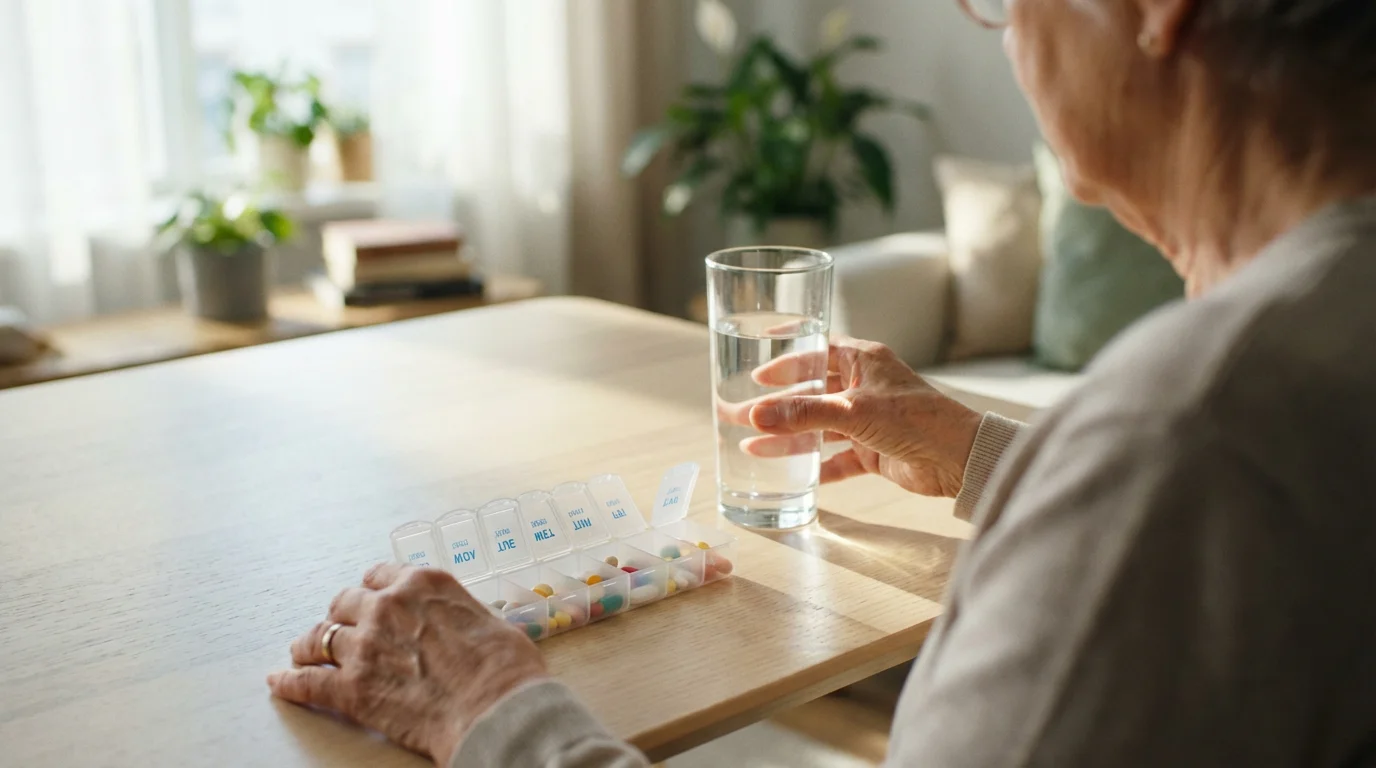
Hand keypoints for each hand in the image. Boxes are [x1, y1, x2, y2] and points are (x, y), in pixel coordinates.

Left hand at [268, 564, 547, 764]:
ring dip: (308, 645)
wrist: (496, 710)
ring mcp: (365, 646)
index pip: (381, 574)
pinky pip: (307, 682)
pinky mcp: (351, 689)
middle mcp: (388, 606)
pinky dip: (289, 682)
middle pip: (345, 602)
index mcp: (423, 583)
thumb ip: (460, 617)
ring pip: (319, 637)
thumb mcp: (490, 622)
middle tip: (339, 626)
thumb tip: (464, 629)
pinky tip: (279, 682)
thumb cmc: (506, 670)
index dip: (371, 587)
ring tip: (301, 652)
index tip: (368, 595)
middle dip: (341, 615)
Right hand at [733, 336, 982, 497]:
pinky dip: (816, 466)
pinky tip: (790, 474)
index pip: (817, 350)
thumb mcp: (853, 412)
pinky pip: (837, 458)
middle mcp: (864, 387)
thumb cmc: (916, 420)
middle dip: (776, 405)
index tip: (756, 369)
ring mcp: (868, 420)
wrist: (959, 459)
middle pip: (811, 393)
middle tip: (741, 413)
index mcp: (864, 360)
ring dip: (790, 437)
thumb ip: (804, 414)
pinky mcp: (874, 450)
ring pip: (820, 427)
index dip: (786, 359)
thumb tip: (758, 416)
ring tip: (752, 445)